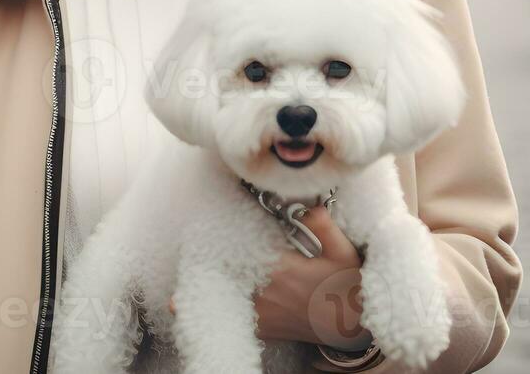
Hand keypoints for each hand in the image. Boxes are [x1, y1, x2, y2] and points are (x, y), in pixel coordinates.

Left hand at [169, 207, 372, 350]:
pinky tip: (198, 317)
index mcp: (281, 269)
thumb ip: (323, 224)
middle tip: (178, 266)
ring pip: (228, 304)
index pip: (241, 253)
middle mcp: (267, 293)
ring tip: (176, 300)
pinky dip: (219, 317)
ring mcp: (265, 314)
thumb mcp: (343, 251)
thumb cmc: (348, 286)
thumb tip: (306, 201)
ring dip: (206, 299)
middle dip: (204, 273)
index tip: (198, 235)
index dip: (219, 246)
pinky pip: (237, 322)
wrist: (353, 324)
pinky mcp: (267, 328)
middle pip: (226, 280)